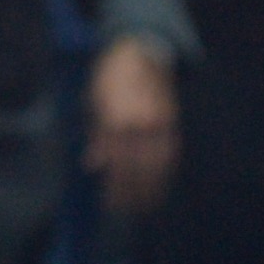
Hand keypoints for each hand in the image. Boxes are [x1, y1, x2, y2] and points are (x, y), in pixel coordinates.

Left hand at [85, 39, 181, 219]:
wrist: (140, 52)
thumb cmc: (108, 78)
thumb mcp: (92, 104)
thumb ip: (95, 136)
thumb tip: (93, 166)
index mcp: (115, 119)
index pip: (115, 164)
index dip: (113, 187)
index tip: (108, 202)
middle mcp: (139, 124)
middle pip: (137, 170)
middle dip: (130, 194)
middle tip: (123, 211)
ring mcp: (158, 123)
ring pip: (157, 166)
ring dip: (151, 189)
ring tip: (143, 207)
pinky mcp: (171, 122)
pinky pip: (170, 154)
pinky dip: (164, 173)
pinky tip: (158, 186)